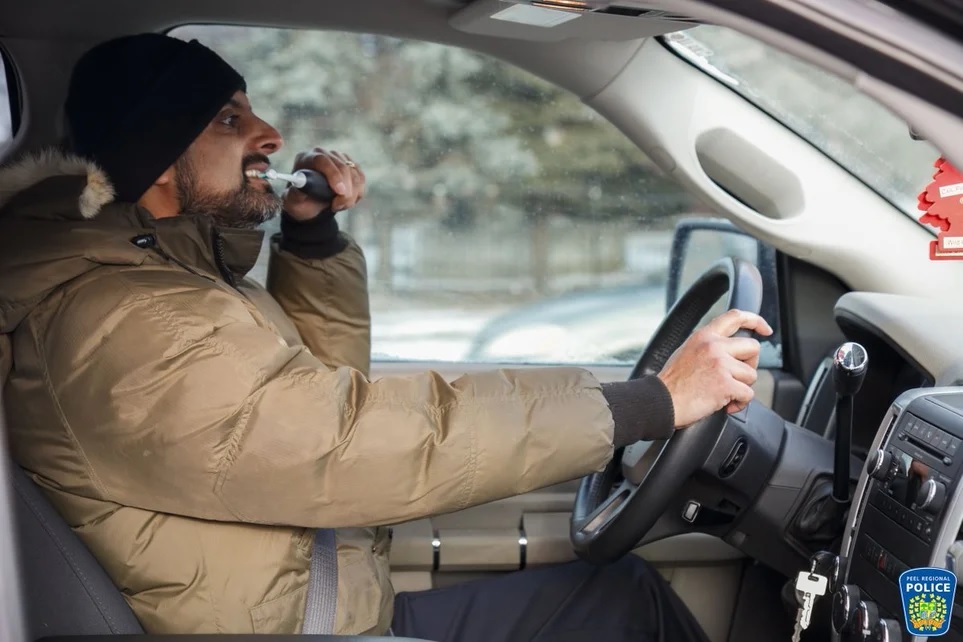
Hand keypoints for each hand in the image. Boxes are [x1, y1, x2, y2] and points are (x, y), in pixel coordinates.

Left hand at [283, 148, 365, 220]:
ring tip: (338, 206)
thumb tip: (302, 185)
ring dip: (351, 195)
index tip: (340, 192)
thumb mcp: (292, 202)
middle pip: (342, 166)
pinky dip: (357, 193)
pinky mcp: (350, 166)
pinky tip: (346, 201)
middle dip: (346, 190)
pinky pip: (361, 179)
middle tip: (338, 206)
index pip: (322, 160)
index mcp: (306, 158)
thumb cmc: (299, 202)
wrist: (310, 204)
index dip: (333, 175)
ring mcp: (338, 158)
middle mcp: (323, 154)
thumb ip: (295, 194)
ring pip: (354, 174)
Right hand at [657, 309, 773, 427]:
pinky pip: (748, 394)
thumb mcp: (686, 351)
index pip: (735, 317)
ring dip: (741, 387)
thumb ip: (708, 346)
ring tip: (724, 394)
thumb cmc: (671, 383)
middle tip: (738, 376)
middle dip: (750, 364)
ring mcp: (721, 364)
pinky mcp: (725, 384)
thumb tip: (729, 352)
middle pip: (753, 348)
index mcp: (704, 336)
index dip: (755, 321)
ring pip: (752, 374)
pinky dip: (740, 403)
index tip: (765, 329)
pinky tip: (726, 405)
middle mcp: (714, 346)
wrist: (659, 401)